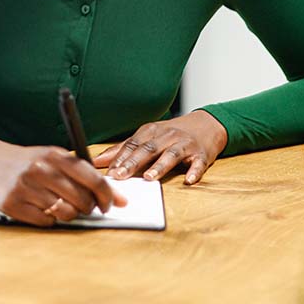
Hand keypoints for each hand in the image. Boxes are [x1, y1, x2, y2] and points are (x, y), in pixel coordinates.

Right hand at [0, 142, 126, 226]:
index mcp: (54, 155)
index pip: (93, 180)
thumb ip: (86, 176)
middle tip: (80, 204)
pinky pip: (46, 222)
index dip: (107, 197)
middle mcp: (40, 169)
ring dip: (67, 214)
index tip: (108, 204)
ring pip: (65, 214)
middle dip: (86, 207)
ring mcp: (25, 187)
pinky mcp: (13, 204)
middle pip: (82, 201)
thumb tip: (121, 200)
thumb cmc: (28, 162)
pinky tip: (39, 207)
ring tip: (57, 204)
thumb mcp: (54, 159)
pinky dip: (48, 219)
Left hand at [93, 110, 227, 184]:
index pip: (132, 145)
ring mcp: (185, 144)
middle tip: (120, 176)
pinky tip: (188, 180)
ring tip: (148, 177)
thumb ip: (123, 149)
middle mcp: (167, 136)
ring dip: (159, 166)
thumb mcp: (147, 137)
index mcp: (151, 131)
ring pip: (170, 154)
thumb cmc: (171, 134)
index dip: (119, 158)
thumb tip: (97, 161)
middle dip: (132, 163)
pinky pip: (198, 163)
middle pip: (147, 149)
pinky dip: (194, 171)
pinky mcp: (202, 154)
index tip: (108, 172)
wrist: (206, 124)